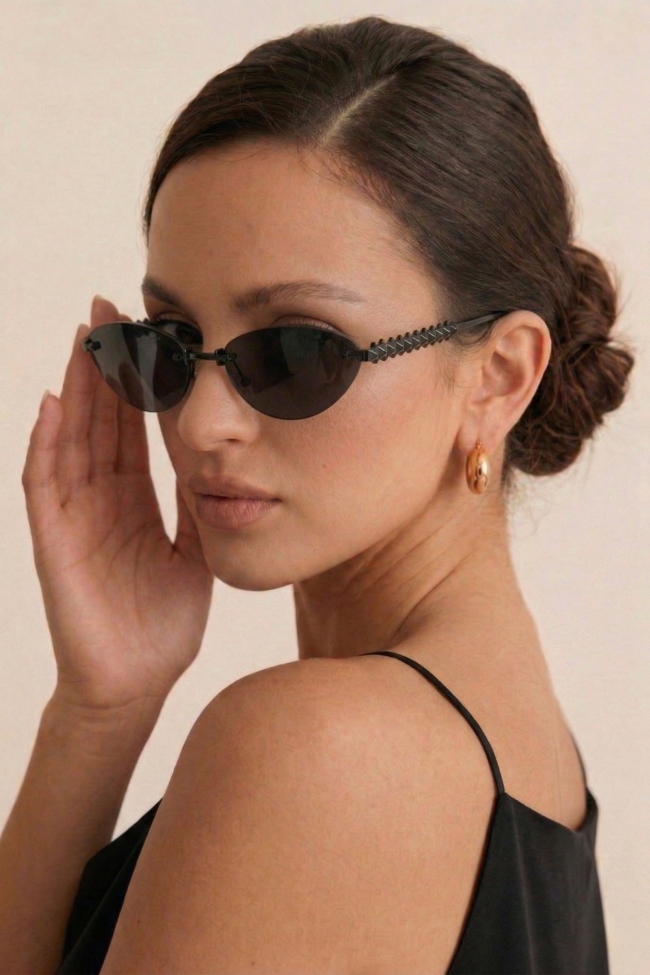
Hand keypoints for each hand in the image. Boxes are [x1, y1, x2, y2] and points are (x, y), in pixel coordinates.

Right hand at [21, 296, 213, 712]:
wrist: (138, 679)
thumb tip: (215, 458)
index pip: (131, 429)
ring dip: (75, 390)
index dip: (135, 384)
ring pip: (71, 439)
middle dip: (102, 367)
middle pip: (98, 421)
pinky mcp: (55, 541)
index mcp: (134, 500)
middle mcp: (100, 499)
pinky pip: (44, 484)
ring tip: (82, 339)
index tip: (145, 335)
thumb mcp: (192, 549)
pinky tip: (50, 405)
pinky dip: (45, 444)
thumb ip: (195, 506)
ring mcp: (74, 517)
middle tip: (108, 311)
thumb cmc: (163, 621)